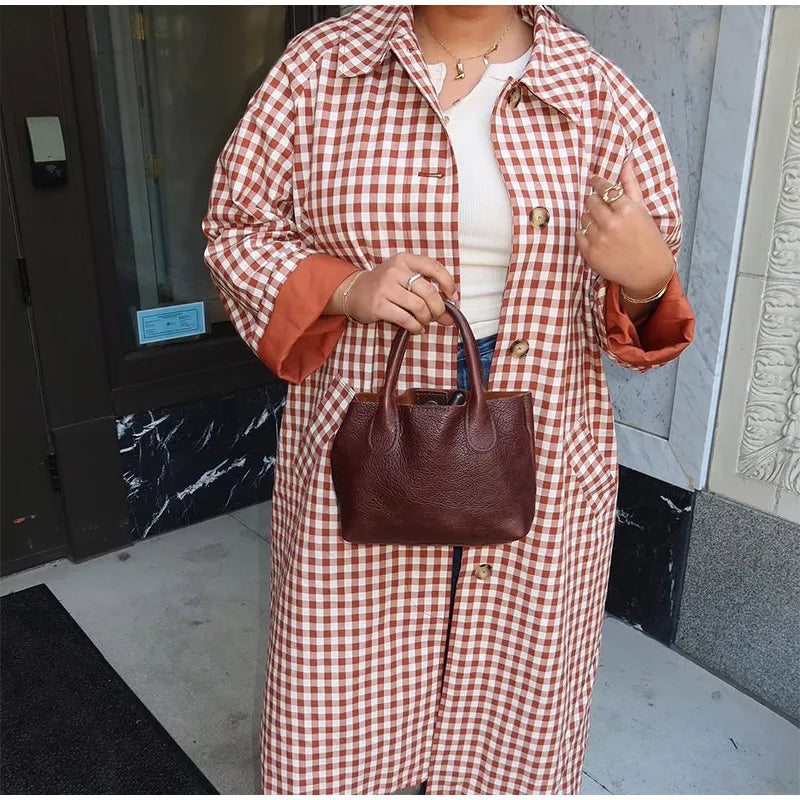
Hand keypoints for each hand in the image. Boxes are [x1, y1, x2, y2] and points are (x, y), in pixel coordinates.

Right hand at [329, 253, 457, 333]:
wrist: (354, 291)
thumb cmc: (386, 286)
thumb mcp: (405, 281)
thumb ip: (428, 294)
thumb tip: (450, 317)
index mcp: (405, 260)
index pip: (434, 267)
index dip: (448, 283)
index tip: (453, 296)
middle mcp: (395, 271)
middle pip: (428, 292)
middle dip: (438, 308)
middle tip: (437, 316)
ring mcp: (385, 288)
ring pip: (418, 307)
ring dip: (426, 319)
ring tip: (424, 322)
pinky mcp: (378, 305)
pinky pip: (405, 319)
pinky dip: (415, 327)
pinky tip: (416, 328)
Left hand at [576, 158, 674, 296]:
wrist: (648, 270)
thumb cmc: (647, 237)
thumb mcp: (641, 208)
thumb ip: (630, 184)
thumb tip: (626, 160)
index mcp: (627, 209)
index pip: (603, 188)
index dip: (597, 183)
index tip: (594, 182)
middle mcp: (611, 224)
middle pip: (589, 201)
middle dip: (594, 201)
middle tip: (602, 207)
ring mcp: (599, 239)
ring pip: (583, 217)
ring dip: (590, 217)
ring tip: (603, 224)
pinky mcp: (590, 253)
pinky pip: (578, 234)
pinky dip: (585, 233)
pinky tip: (598, 236)